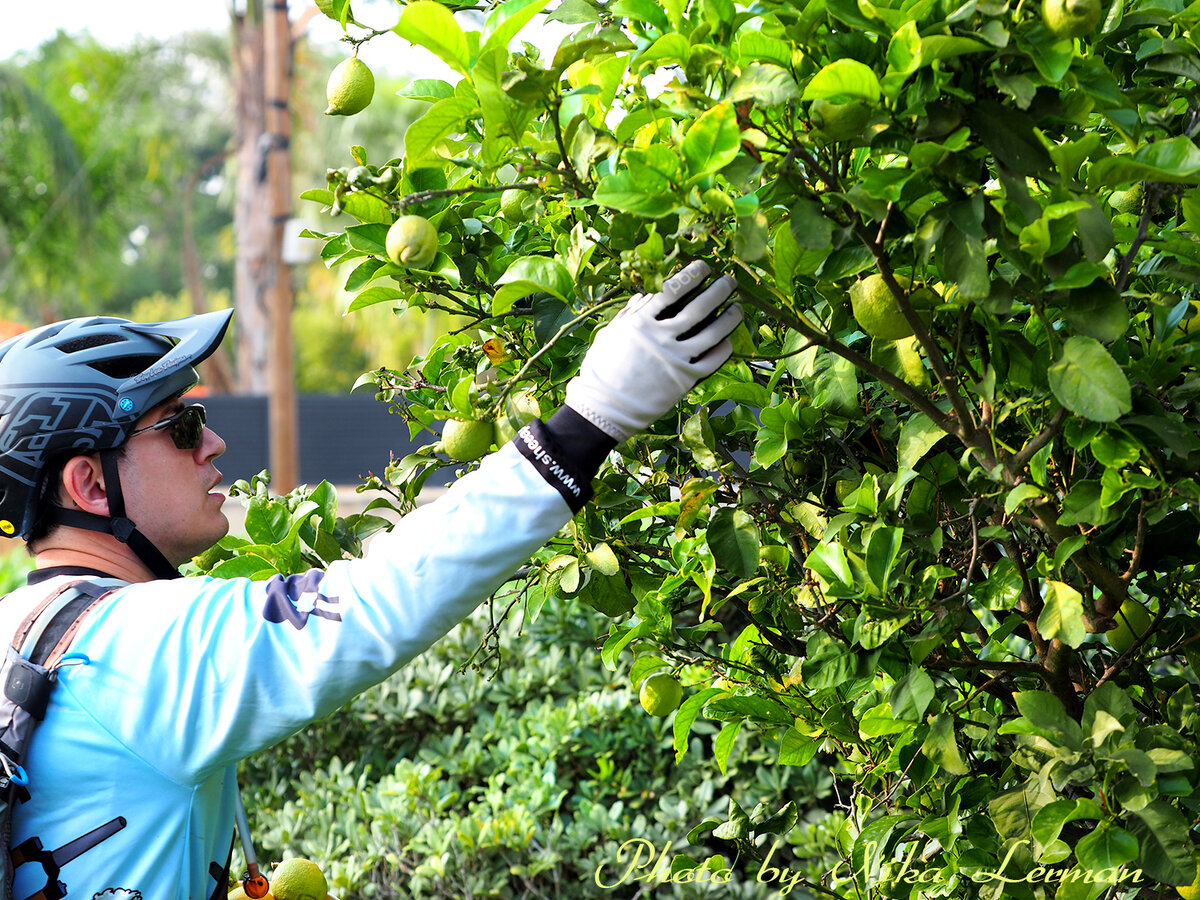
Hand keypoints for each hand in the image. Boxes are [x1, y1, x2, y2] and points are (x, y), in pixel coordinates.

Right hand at [565, 261, 742, 440]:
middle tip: (729, 282)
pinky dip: (723, 349)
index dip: (692, 275)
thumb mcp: (610, 336)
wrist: (604, 409)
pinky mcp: (685, 380)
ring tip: (738, 308)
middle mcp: (661, 337)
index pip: (672, 290)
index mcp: (641, 322)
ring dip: (729, 318)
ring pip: (712, 333)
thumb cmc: (601, 371)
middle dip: (718, 290)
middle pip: (699, 307)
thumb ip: (629, 314)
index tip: (703, 268)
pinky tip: (727, 341)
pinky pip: (712, 361)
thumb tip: (643, 296)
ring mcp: (675, 359)